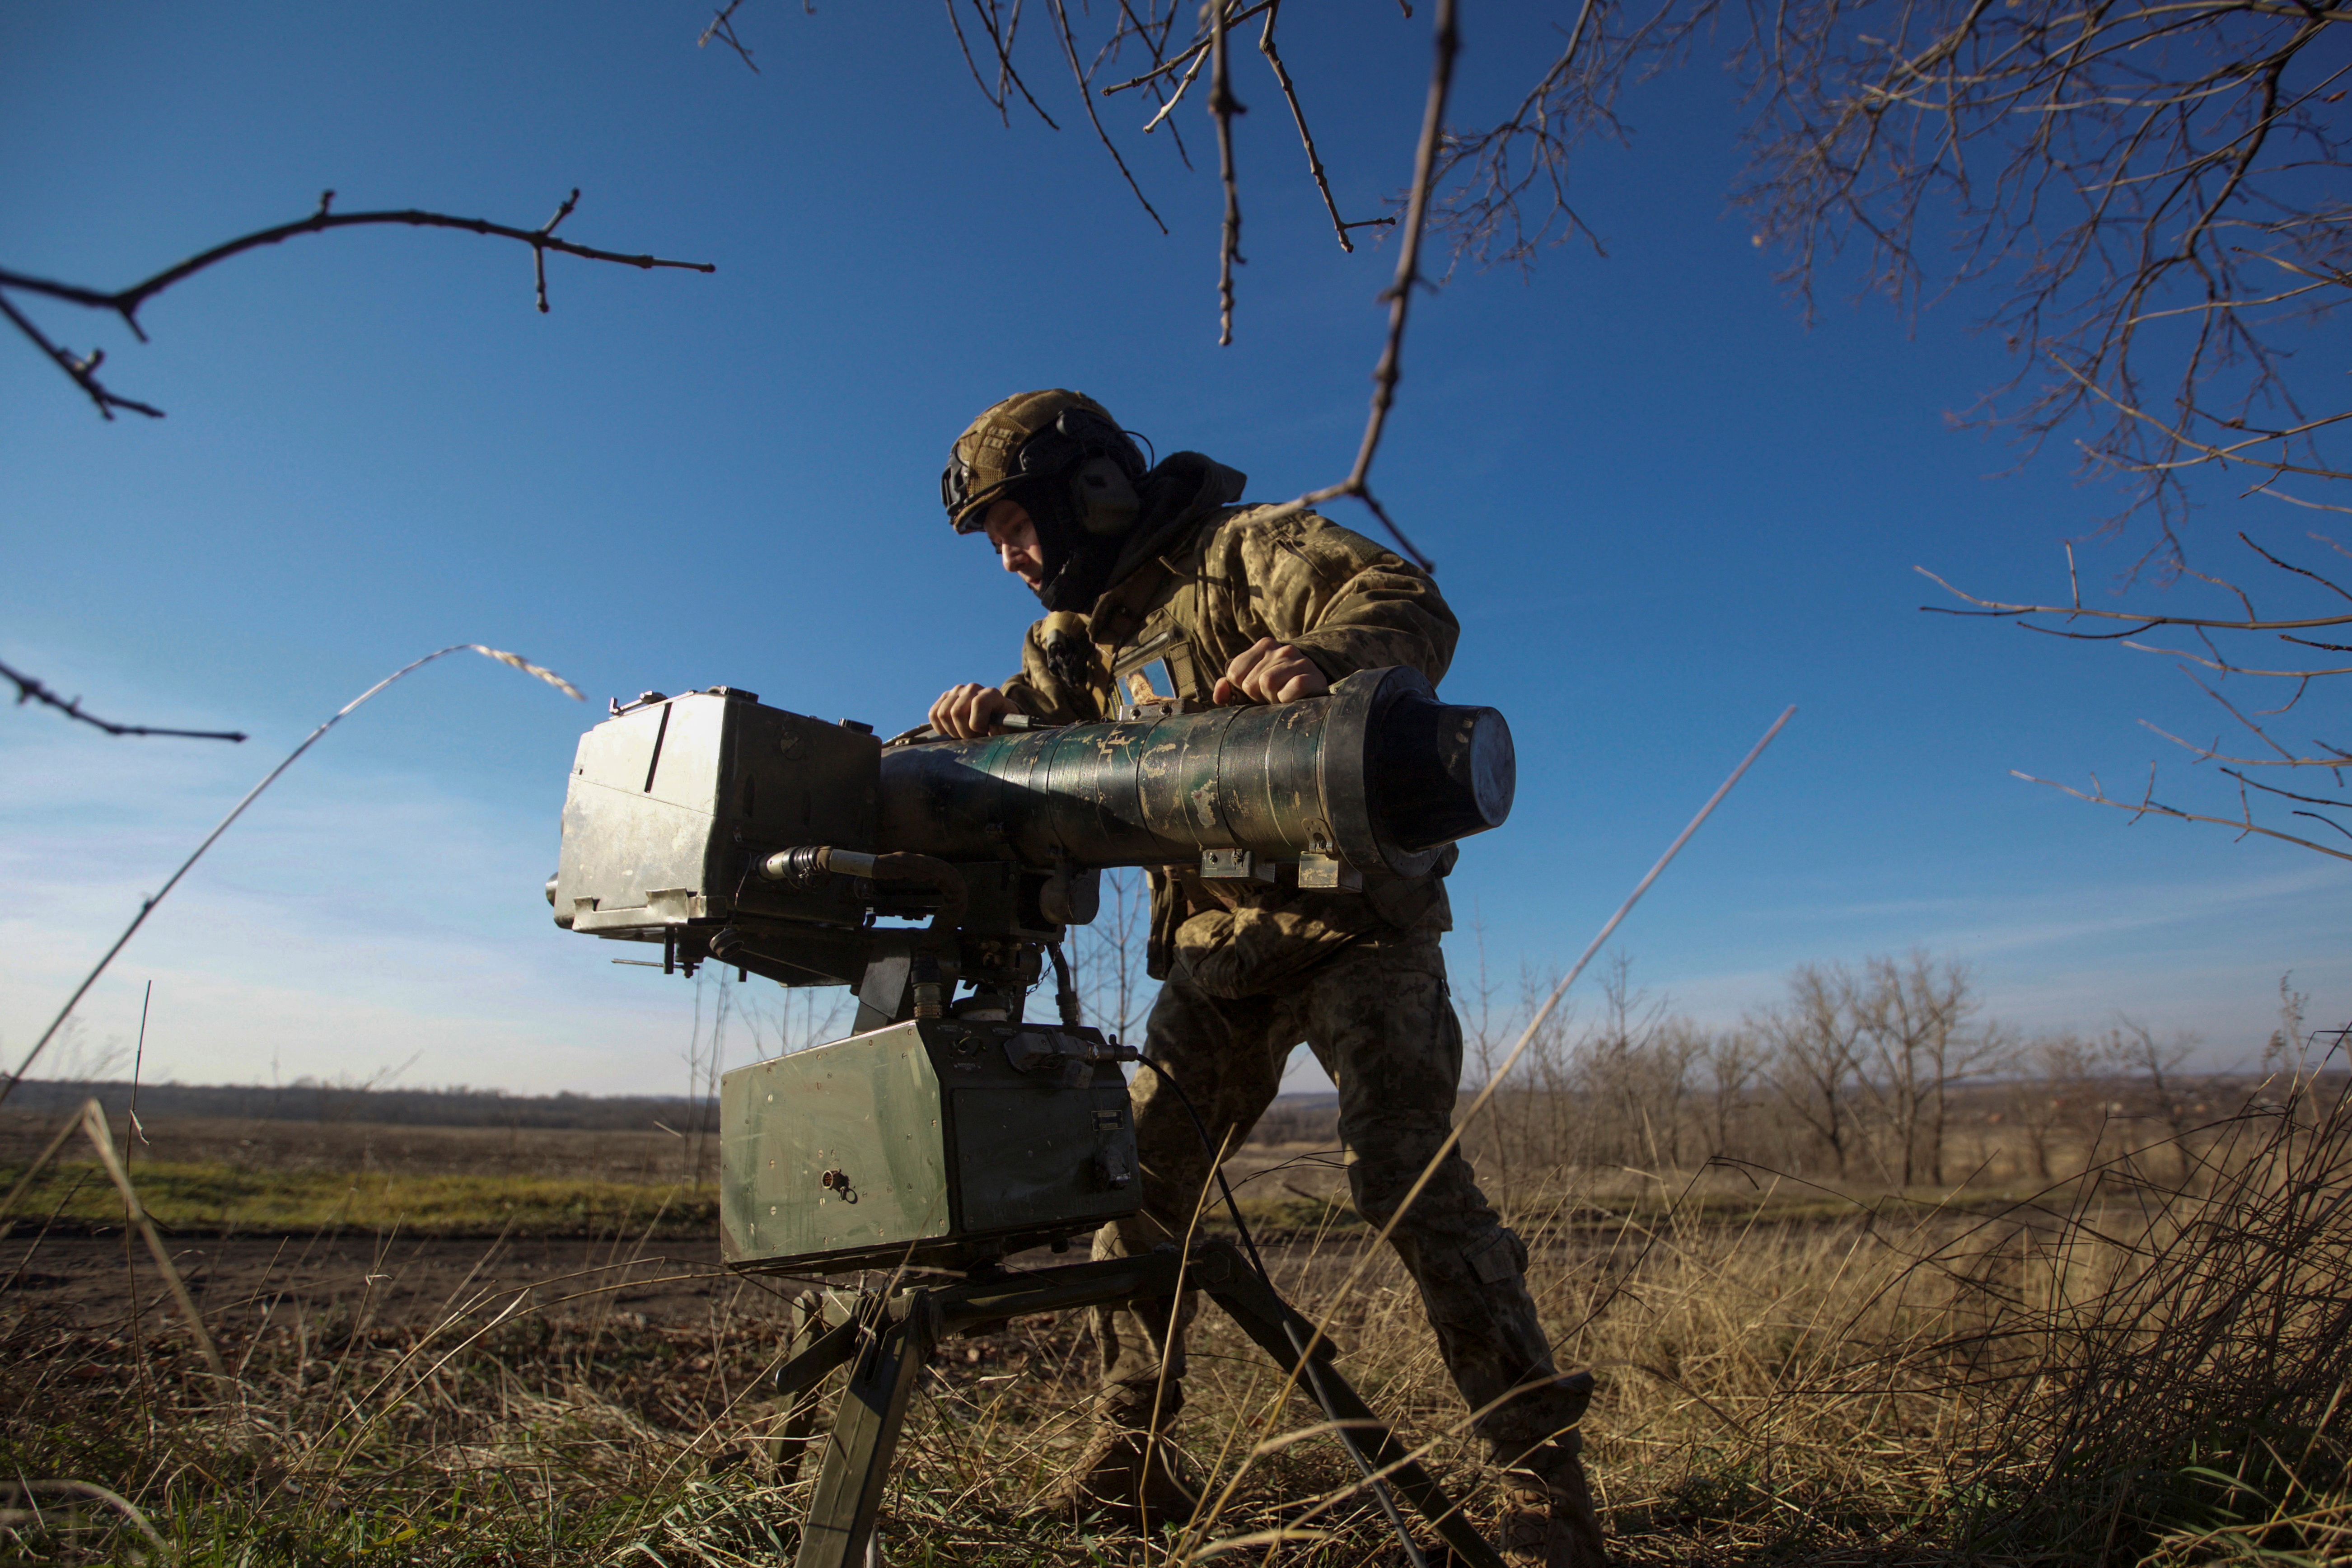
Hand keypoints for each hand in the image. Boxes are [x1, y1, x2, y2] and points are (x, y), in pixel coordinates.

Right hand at [929, 683, 1017, 737]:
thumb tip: (988, 732)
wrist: (995, 721)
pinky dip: (940, 727)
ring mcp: (957, 691)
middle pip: (956, 712)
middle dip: (963, 732)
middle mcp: (973, 688)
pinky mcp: (945, 697)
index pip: (978, 703)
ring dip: (952, 730)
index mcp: (991, 694)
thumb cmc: (1001, 729)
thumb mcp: (1006, 731)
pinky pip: (933, 714)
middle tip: (973, 736)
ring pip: (942, 714)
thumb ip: (998, 730)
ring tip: (964, 733)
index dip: (978, 724)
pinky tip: (952, 729)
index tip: (984, 731)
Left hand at [1212, 638, 1329, 705]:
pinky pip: (1292, 687)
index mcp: (1264, 645)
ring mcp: (1298, 660)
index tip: (1256, 691)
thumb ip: (1231, 689)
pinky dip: (1288, 699)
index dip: (1242, 690)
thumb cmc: (1277, 690)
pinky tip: (1293, 699)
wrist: (1314, 690)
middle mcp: (1281, 648)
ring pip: (1268, 683)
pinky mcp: (1313, 675)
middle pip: (1250, 682)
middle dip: (1258, 697)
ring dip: (1272, 699)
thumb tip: (1219, 694)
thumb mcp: (1251, 687)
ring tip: (1281, 697)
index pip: (1234, 674)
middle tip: (1271, 696)